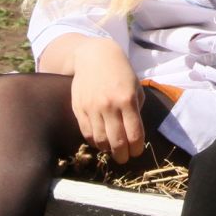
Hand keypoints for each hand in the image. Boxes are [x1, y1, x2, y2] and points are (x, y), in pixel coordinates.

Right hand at [68, 37, 145, 163]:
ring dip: (108, 150)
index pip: (134, 133)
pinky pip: (86, 132)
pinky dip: (94, 141)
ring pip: (100, 140)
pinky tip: (100, 142)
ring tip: (113, 150)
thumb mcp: (135, 86)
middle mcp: (109, 106)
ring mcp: (92, 108)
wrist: (94, 57)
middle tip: (125, 158)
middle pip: (116, 141)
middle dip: (122, 155)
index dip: (136, 147)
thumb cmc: (120, 71)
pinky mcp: (79, 109)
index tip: (137, 152)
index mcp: (127, 100)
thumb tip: (133, 130)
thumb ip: (136, 108)